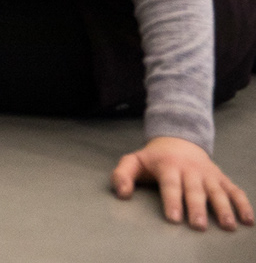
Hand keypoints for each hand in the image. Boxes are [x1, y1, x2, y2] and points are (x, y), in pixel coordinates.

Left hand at [112, 136, 253, 230]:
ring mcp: (208, 174)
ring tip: (228, 225)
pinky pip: (234, 190)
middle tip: (199, 226)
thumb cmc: (154, 158)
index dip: (172, 201)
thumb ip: (122, 175)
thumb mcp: (133, 161)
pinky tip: (248, 220)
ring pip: (217, 191)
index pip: (170, 184)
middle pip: (194, 190)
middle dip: (197, 208)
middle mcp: (190, 170)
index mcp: (168, 165)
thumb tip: (122, 194)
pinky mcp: (221, 178)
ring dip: (223, 208)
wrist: (178, 139)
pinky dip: (243, 204)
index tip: (174, 218)